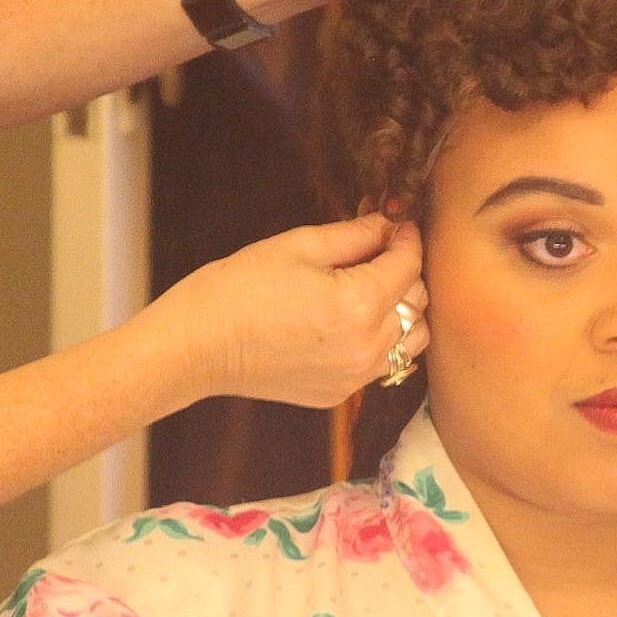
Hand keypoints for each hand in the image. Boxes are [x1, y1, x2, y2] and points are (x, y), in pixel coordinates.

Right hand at [153, 215, 428, 408]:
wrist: (198, 345)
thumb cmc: (240, 287)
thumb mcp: (298, 246)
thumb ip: (353, 234)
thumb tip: (388, 223)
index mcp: (358, 303)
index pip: (409, 264)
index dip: (407, 238)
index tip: (398, 224)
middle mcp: (367, 345)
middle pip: (418, 302)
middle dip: (404, 271)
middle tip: (378, 251)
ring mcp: (355, 376)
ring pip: (411, 339)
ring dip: (402, 311)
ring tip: (371, 290)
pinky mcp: (339, 393)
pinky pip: (381, 364)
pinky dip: (380, 341)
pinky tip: (349, 323)